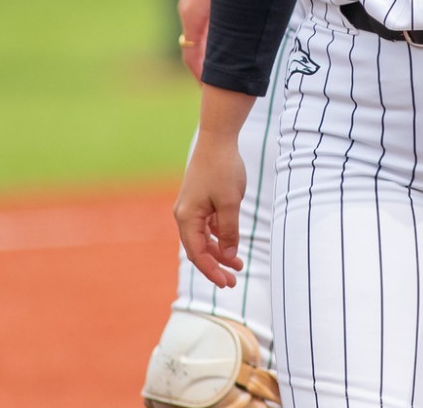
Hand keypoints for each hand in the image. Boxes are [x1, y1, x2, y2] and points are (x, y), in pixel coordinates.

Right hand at [174, 133, 245, 286]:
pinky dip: (219, 236)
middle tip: (233, 282)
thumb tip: (230, 254)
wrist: (217, 139)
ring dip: (220, 252)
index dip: (211, 271)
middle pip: (198, 249)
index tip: (226, 283)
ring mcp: (191, 208)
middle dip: (215, 266)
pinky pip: (207, 227)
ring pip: (204, 239)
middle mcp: (184, 215)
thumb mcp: (231, 203)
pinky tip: (232, 243)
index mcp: (187, 217)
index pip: (197, 253)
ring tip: (238, 265)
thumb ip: (229, 230)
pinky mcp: (200, 201)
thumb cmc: (223, 169)